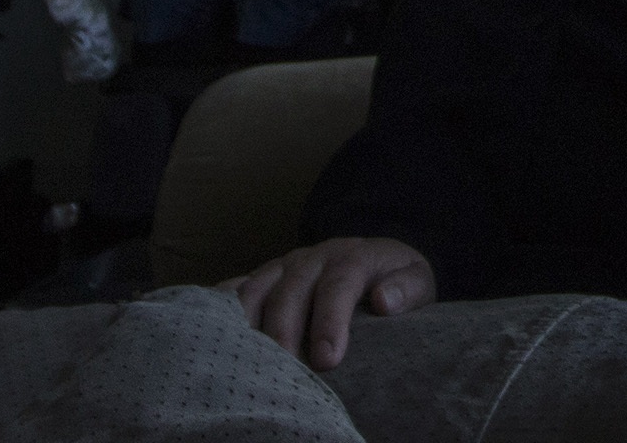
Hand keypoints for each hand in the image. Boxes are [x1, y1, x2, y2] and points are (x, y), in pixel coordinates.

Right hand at [227, 236, 435, 369]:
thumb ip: (407, 289)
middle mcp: (314, 257)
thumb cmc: (395, 280)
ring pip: (258, 287)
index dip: (331, 321)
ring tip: (244, 358)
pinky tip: (210, 329)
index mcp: (353, 256)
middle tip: (284, 370)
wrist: (377, 259)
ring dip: (248, 322)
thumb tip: (385, 301)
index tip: (329, 359)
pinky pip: (237, 286)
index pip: (338, 284)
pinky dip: (221, 305)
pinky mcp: (266, 277)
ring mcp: (284, 265)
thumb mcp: (417, 280)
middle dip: (286, 331)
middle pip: (292, 289)